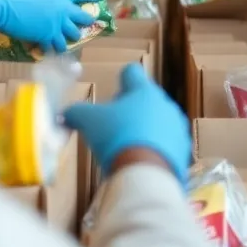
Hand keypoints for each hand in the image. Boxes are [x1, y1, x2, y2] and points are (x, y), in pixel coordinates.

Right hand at [0, 0, 103, 52]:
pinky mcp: (42, 38)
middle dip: (86, 20)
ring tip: (71, 37)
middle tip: (88, 21)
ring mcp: (53, 26)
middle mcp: (62, 10)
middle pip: (82, 18)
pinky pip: (53, 47)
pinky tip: (52, 48)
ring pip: (71, 36)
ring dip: (72, 36)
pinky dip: (54, 48)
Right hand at [63, 63, 190, 182]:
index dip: (121, 79)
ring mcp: (178, 128)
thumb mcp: (89, 122)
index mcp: (144, 91)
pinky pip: (167, 145)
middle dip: (132, 109)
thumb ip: (76, 113)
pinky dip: (156, 149)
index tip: (115, 89)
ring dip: (146, 129)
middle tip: (115, 124)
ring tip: (129, 145)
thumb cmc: (117, 137)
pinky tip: (142, 161)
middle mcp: (166, 104)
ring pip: (160, 122)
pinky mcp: (183, 151)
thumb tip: (63, 115)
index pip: (132, 73)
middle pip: (147, 99)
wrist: (146, 173)